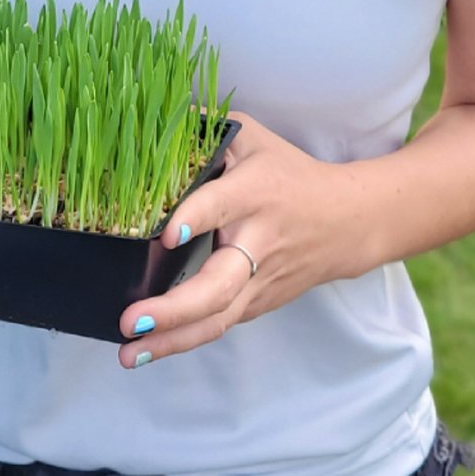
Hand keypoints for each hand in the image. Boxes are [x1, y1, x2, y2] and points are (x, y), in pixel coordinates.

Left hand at [115, 113, 353, 369]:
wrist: (347, 222)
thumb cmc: (287, 174)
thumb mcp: (252, 139)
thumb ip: (204, 132)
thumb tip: (145, 121)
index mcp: (254, 192)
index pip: (223, 205)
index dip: (196, 217)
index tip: (167, 233)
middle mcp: (257, 242)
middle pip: (218, 284)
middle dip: (175, 307)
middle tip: (132, 318)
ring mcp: (259, 281)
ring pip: (217, 318)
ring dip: (171, 340)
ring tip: (127, 354)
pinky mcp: (257, 303)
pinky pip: (218, 325)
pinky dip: (182, 340)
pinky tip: (147, 350)